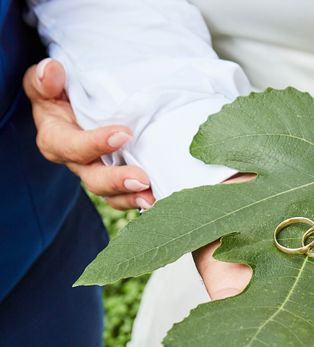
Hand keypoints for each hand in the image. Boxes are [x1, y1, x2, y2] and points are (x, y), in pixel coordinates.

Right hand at [23, 58, 154, 209]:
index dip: (95, 144)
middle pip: (93, 178)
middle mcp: (76, 161)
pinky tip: (159, 198)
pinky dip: (139, 198)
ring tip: (152, 198)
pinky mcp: (115, 178)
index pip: (71, 146)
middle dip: (117, 180)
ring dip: (131, 197)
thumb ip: (45, 80)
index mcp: (56, 139)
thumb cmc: (60, 93)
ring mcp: (97, 172)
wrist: (75, 104)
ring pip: (110, 193)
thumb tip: (51, 70)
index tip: (123, 134)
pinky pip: (125, 195)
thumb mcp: (48, 84)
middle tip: (141, 179)